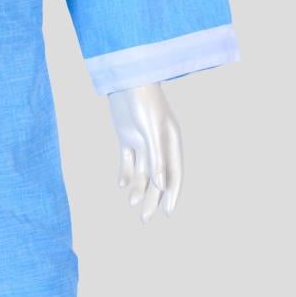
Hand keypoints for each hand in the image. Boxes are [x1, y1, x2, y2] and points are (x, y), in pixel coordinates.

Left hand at [108, 82, 182, 222]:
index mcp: (170, 142)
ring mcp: (142, 140)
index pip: (174, 174)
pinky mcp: (127, 136)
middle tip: (144, 220)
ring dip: (137, 187)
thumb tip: (161, 186)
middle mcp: (158, 144)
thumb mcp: (150, 129)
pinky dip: (126, 172)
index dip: (171, 194)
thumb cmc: (141, 99)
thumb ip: (156, 158)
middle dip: (152, 198)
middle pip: (157, 177)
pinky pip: (128, 160)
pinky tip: (121, 185)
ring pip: (142, 171)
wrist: (124, 77)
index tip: (167, 213)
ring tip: (131, 204)